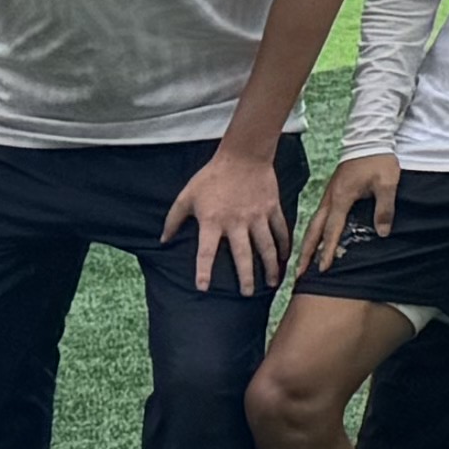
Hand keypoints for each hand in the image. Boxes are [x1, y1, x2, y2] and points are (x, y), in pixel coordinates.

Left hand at [170, 144, 292, 295]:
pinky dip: (284, 244)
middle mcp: (236, 223)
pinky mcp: (272, 208)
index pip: (206, 252)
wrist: (244, 154)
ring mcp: (257, 216)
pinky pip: (280, 230)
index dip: (203, 271)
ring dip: (270, 266)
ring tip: (273, 282)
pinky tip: (285, 257)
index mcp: (213, 221)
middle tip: (247, 294)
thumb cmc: (212, 176)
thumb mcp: (187, 196)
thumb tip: (162, 240)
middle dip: (246, 277)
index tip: (203, 288)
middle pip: (243, 255)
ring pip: (267, 246)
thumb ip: (173, 219)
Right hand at [299, 152, 402, 270]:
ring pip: (314, 224)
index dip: (328, 251)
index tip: (322, 269)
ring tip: (301, 260)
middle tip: (298, 273)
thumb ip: (385, 208)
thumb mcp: (387, 183)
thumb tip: (382, 233)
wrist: (370, 138)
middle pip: (314, 230)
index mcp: (341, 198)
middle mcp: (330, 199)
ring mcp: (329, 195)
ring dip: (307, 243)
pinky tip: (314, 238)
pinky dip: (313, 231)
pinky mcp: (332, 192)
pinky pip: (319, 216)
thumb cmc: (379, 160)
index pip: (332, 230)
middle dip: (306, 252)